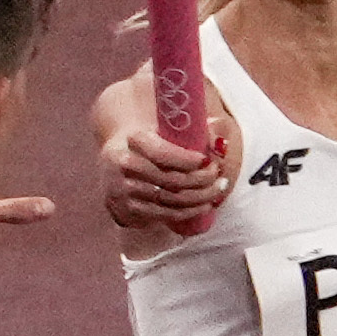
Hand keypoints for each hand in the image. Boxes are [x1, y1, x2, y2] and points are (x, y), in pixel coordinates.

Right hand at [94, 69, 229, 245]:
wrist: (118, 155)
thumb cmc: (151, 137)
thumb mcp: (165, 122)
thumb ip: (192, 121)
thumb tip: (218, 130)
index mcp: (131, 141)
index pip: (160, 153)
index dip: (187, 159)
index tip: (207, 159)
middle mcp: (123, 167)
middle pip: (169, 179)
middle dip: (201, 180)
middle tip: (219, 175)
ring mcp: (122, 191)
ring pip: (170, 200)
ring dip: (200, 197)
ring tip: (218, 189)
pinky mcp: (127, 209)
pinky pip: (164, 214)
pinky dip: (188, 212)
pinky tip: (205, 204)